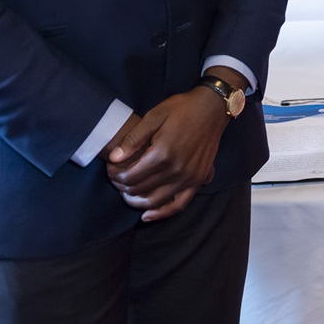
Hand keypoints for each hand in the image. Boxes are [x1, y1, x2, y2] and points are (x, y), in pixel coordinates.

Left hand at [106, 86, 229, 220]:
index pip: (130, 177)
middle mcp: (176, 170)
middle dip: (123, 188)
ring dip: (137, 202)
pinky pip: (179, 204)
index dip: (115, 176)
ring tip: (127, 194)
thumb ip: (133, 139)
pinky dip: (162, 213)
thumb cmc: (181, 109)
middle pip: (140, 190)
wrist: (212, 109)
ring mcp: (189, 178)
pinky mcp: (198, 180)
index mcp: (162, 154)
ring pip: (156, 201)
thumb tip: (114, 158)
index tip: (111, 169)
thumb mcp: (154, 116)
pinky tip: (147, 215)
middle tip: (116, 179)